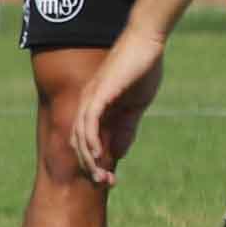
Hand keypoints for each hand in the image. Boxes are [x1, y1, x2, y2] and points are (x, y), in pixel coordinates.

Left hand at [66, 26, 166, 186]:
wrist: (146, 42)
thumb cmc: (141, 70)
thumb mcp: (135, 106)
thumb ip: (126, 128)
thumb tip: (118, 153)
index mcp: (95, 106)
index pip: (86, 140)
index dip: (95, 162)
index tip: (110, 180)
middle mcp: (87, 103)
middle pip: (79, 142)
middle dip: (90, 166)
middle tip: (106, 184)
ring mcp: (90, 98)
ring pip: (80, 135)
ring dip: (90, 159)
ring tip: (103, 177)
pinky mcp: (99, 93)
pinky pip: (88, 121)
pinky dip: (90, 139)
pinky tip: (98, 155)